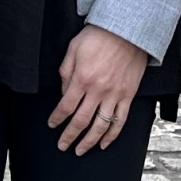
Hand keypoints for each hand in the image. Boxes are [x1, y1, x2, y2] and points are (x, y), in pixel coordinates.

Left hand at [48, 26, 147, 154]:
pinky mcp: (128, 96)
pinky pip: (120, 121)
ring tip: (80, 150)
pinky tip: (104, 143)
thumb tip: (64, 92)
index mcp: (82, 79)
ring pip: (100, 126)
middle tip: (62, 146)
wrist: (128, 30)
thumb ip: (66, 72)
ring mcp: (115, 95)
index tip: (52, 125)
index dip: (56, 119)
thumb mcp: (73, 49)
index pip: (65, 107)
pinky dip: (112, 135)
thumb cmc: (99, 36)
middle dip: (69, 136)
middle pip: (81, 121)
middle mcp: (98, 90)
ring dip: (89, 142)